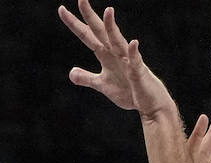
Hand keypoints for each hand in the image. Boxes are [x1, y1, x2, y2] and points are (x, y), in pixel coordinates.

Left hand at [59, 1, 172, 118]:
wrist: (149, 103)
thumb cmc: (128, 91)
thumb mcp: (103, 85)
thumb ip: (87, 78)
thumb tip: (71, 73)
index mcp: (105, 54)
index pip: (87, 36)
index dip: (74, 24)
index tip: (61, 10)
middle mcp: (115, 53)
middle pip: (100, 31)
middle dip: (90, 16)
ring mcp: (128, 61)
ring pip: (118, 41)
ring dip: (113, 28)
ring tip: (108, 11)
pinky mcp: (138, 72)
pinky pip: (136, 61)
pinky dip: (133, 53)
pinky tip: (133, 44)